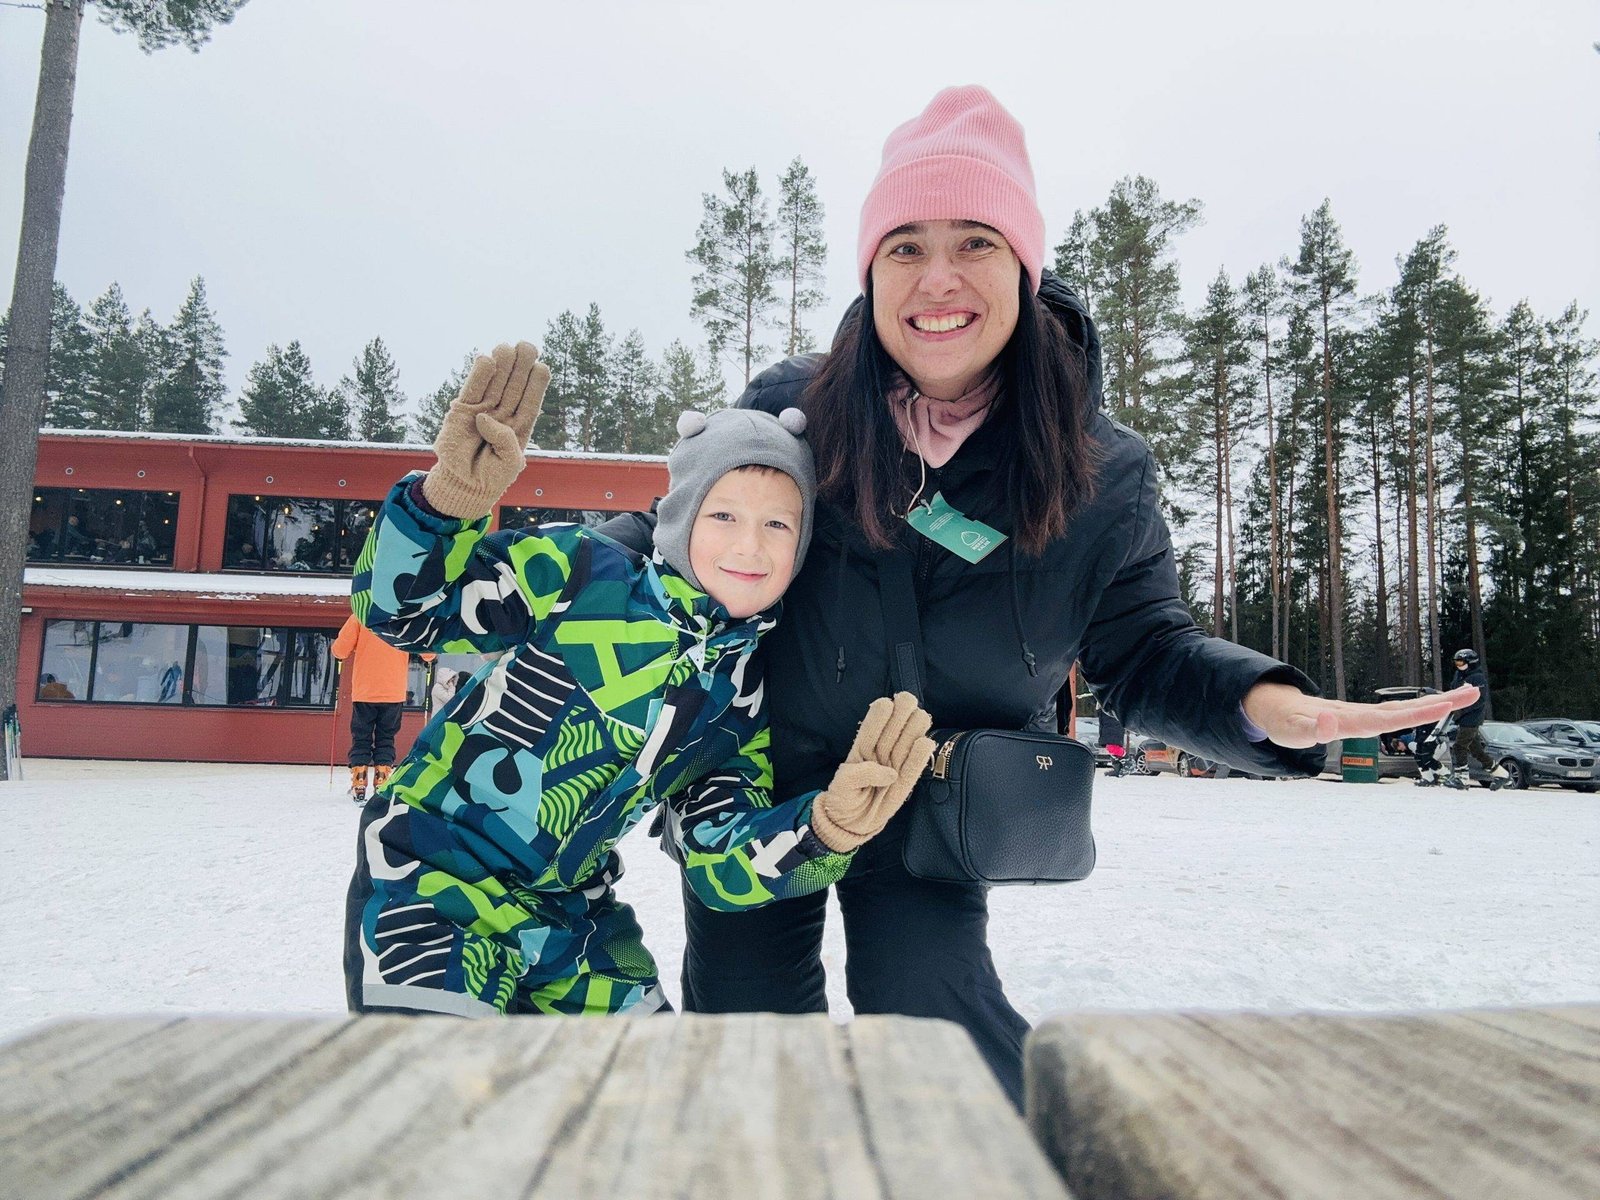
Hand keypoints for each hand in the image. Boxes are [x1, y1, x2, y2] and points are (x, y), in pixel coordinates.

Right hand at [422, 341, 550, 517]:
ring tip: (508, 348)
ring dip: (502, 365)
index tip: (542, 367)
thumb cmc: (491, 478)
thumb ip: (506, 442)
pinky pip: (471, 390)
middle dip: (521, 367)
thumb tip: (485, 417)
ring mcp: (482, 410)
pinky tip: (487, 359)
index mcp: (519, 427)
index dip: (537, 384)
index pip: (531, 401)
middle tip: (527, 346)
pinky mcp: (462, 411)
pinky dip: (478, 376)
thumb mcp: (510, 464)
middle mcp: (503, 415)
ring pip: (494, 383)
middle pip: (514, 387)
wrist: (463, 487)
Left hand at [811, 693, 936, 852]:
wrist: (850, 824)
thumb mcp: (840, 786)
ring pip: (910, 737)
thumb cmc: (842, 800)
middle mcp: (882, 750)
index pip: (875, 720)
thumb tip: (890, 773)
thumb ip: (860, 775)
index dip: (882, 711)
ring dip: (915, 726)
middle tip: (905, 713)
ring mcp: (895, 764)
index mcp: (863, 745)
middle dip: (902, 712)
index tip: (886, 706)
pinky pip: (917, 765)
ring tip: (917, 722)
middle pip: (897, 722)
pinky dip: (922, 754)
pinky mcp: (906, 781)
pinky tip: (925, 742)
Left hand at [1242, 681, 1480, 749]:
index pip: (1388, 718)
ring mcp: (1366, 714)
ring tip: (1468, 694)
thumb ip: (1312, 729)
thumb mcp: (1293, 731)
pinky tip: (1442, 704)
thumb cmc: (1286, 723)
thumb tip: (1329, 722)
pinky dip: (1422, 707)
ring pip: (1406, 707)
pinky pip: (1398, 711)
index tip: (1443, 705)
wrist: (1279, 710)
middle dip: (1440, 702)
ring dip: (1437, 702)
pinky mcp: (1367, 717)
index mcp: (1351, 720)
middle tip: (1473, 692)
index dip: (1415, 715)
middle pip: (1406, 708)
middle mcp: (1363, 714)